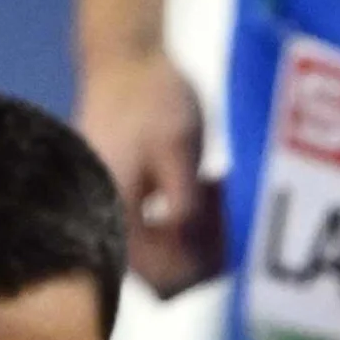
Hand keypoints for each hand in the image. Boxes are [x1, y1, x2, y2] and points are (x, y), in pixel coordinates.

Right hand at [81, 49, 223, 297]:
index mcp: (115, 218)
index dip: (206, 267)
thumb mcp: (178, 148)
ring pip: (170, 264)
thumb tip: (192, 247)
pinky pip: (166, 242)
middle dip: (207, 254)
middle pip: (169, 280)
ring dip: (203, 240)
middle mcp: (109, 230)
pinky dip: (193, 227)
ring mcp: (117, 224)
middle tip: (228, 204)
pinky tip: (207, 191)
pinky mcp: (128, 214)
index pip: (166, 281)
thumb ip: (183, 204)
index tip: (230, 227)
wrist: (125, 58)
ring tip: (217, 190)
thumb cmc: (151, 96)